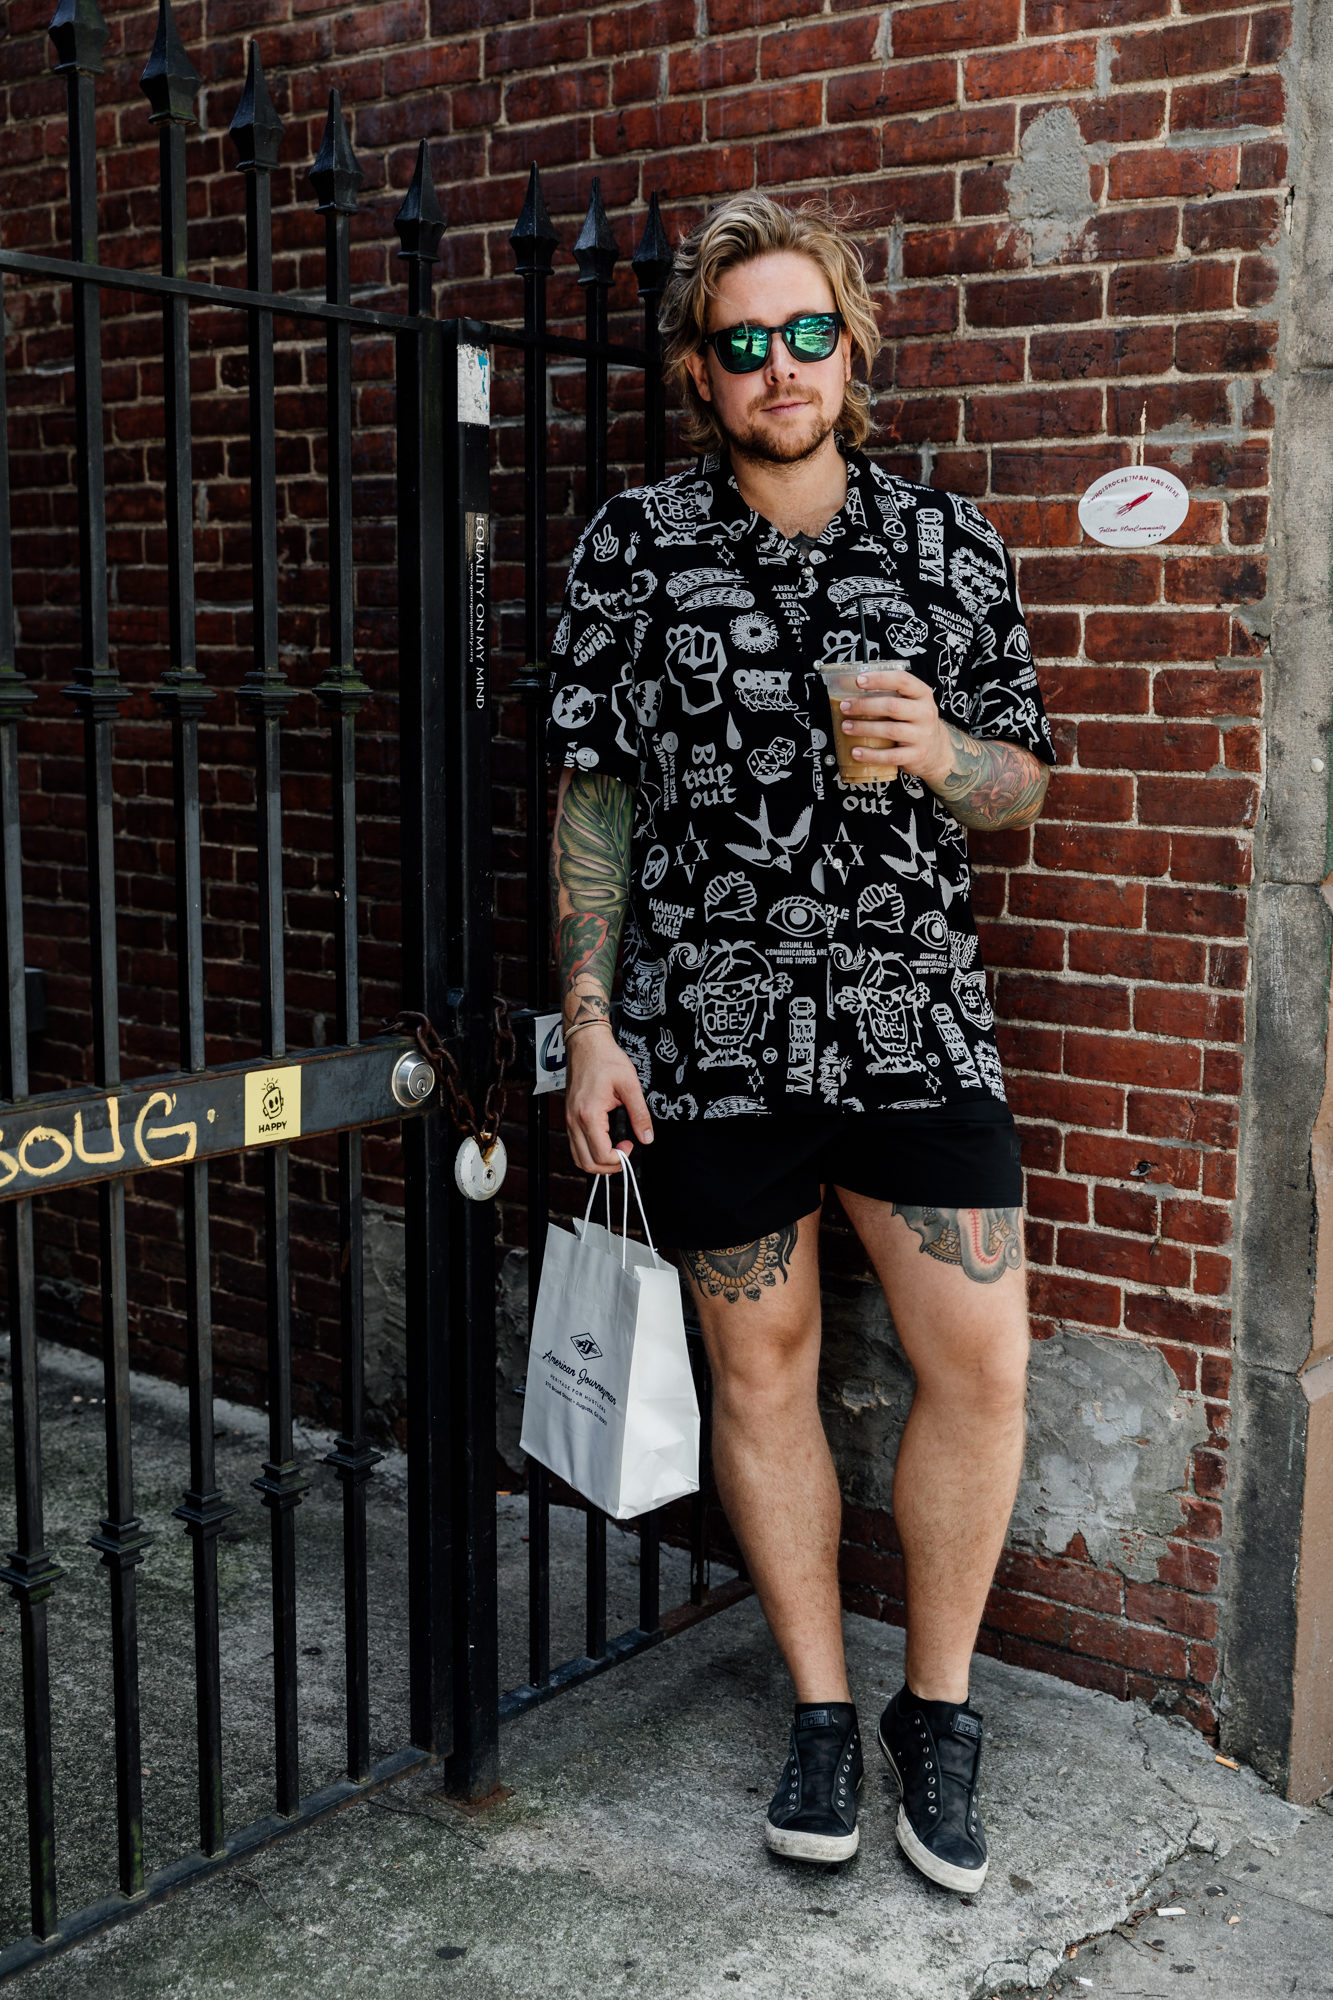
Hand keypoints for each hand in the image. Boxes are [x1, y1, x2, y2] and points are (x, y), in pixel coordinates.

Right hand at [563, 1026, 654, 1174]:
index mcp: (589, 1115)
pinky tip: (604, 1142)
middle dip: (609, 1167)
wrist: (586, 1044)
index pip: (601, 1155)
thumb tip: (647, 1137)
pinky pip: (575, 1145)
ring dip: (597, 1162)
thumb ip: (640, 1114)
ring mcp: (569, 1120)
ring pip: (578, 1158)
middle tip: (625, 1153)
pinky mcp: (569, 1117)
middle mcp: (574, 1121)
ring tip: (615, 1150)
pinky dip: (589, 1152)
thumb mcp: (630, 1085)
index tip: (631, 1146)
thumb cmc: (605, 1059)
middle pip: (586, 1163)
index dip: (620, 1159)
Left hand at [836, 668, 951, 785]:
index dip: (879, 678)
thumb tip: (852, 690)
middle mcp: (924, 713)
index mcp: (922, 694)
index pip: (902, 680)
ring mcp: (922, 735)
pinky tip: (856, 751)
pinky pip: (890, 756)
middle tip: (845, 706)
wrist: (937, 751)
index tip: (858, 680)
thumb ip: (891, 695)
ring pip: (890, 730)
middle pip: (892, 706)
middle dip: (864, 705)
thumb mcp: (911, 703)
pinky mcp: (916, 755)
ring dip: (864, 728)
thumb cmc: (915, 722)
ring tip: (846, 727)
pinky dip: (870, 754)